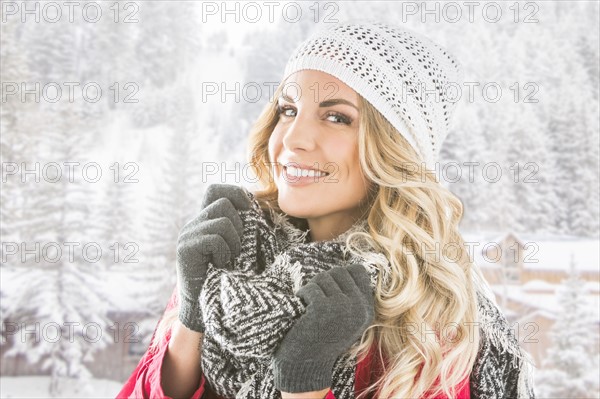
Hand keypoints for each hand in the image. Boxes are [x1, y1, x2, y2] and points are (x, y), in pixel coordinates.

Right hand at [176, 184, 250, 331]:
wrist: (205, 309)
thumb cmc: (227, 279)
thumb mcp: (236, 248)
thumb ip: (240, 227)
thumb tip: (258, 207)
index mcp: (205, 221)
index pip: (215, 190)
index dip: (235, 194)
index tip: (248, 211)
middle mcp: (193, 224)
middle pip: (223, 202)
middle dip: (238, 224)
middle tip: (236, 248)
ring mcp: (187, 235)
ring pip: (222, 219)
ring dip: (233, 241)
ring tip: (227, 259)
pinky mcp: (185, 248)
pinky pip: (214, 237)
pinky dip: (224, 251)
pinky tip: (219, 265)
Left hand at [271, 264, 374, 392]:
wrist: (306, 365)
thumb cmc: (322, 338)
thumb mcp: (346, 319)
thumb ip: (352, 297)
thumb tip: (347, 268)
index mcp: (367, 310)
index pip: (358, 271)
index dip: (340, 276)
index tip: (329, 291)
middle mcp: (359, 308)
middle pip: (339, 271)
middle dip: (324, 281)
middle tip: (316, 298)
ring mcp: (342, 307)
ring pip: (323, 277)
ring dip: (312, 288)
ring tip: (309, 305)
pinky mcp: (324, 307)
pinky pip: (310, 288)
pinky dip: (302, 295)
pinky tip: (302, 309)